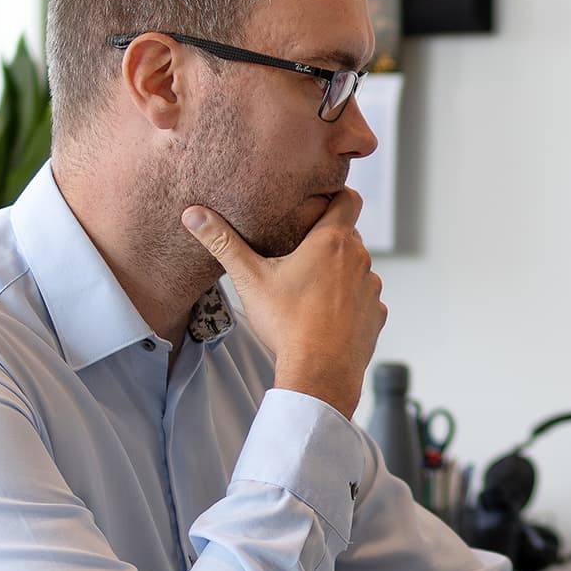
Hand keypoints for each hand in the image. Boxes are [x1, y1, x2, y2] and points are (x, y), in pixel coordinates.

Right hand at [182, 191, 385, 418]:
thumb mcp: (250, 279)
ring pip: (358, 268)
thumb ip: (223, 243)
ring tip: (312, 289)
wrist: (318, 373)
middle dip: (329, 239)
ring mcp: (372, 288)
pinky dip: (350, 302)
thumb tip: (193, 215)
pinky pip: (365, 299)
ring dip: (341, 273)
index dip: (336, 197)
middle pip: (350, 235)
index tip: (318, 205)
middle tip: (301, 252)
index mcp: (332, 241)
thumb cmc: (286, 323)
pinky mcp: (377, 315)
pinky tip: (327, 315)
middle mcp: (360, 259)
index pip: (350, 198)